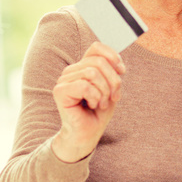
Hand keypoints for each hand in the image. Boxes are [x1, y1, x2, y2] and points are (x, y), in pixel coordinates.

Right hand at [51, 42, 124, 162]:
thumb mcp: (111, 88)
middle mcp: (72, 70)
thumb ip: (112, 71)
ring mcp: (64, 80)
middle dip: (113, 80)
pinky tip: (92, 105)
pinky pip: (84, 86)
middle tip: (114, 97)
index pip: (96, 47)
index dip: (112, 56)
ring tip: (102, 103)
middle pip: (99, 62)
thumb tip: (118, 61)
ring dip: (104, 91)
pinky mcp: (60, 91)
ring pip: (92, 73)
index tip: (122, 71)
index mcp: (83, 67)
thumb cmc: (99, 112)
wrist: (88, 134)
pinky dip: (95, 97)